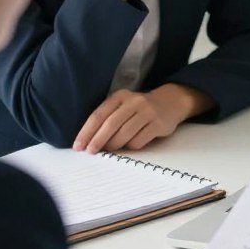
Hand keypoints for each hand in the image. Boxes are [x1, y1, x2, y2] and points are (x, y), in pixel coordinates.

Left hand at [73, 83, 211, 152]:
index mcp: (120, 96)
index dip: (86, 132)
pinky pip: (139, 140)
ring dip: (114, 145)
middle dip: (98, 140)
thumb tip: (89, 142)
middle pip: (111, 124)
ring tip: (111, 149)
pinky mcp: (159, 124)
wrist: (171, 101)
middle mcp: (134, 102)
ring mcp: (148, 112)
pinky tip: (131, 144)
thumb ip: (108, 118)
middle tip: (91, 151)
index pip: (99, 115)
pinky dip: (132, 146)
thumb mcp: (123, 106)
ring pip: (125, 134)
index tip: (78, 146)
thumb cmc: (140, 108)